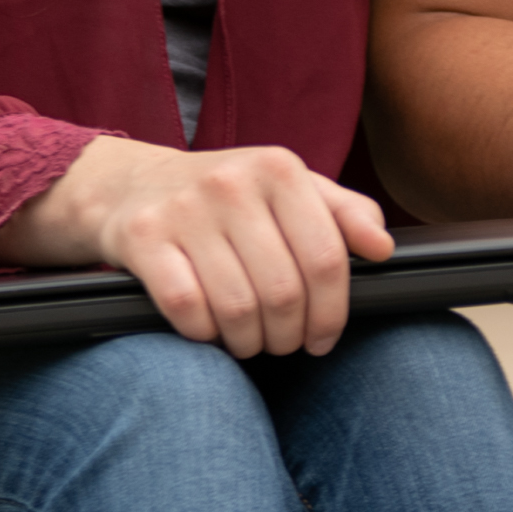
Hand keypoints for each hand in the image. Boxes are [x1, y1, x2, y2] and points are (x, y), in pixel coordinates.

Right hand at [0, 136, 393, 357]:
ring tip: (249, 341)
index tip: (324, 336)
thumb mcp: (287, 189)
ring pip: (238, 308)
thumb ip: (343, 212)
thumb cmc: (226, 197)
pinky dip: (204, 334)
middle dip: (289, 335)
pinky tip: (209, 330)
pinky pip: (187, 309)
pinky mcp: (141, 238)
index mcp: (279, 168)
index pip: (326, 259)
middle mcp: (232, 182)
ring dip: (249, 342)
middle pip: (284, 292)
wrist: (131, 184)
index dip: (333, 313)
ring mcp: (184, 209)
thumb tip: (381, 247)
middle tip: (283, 343)